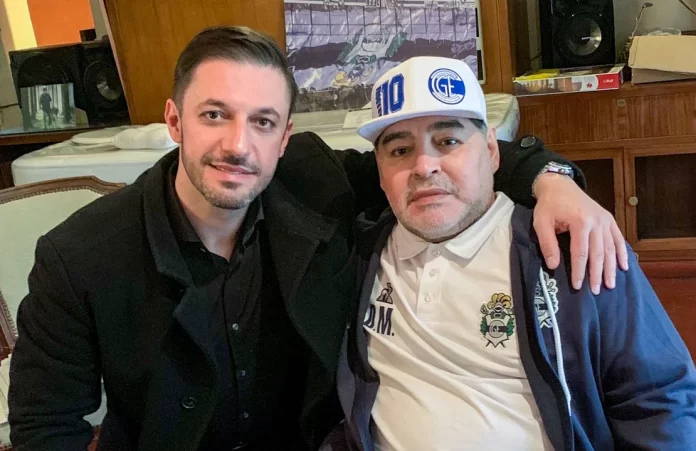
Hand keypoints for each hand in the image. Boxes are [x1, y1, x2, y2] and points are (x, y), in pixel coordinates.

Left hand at [533, 173, 628, 293]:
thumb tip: (554, 266)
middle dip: (597, 274)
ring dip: (612, 268)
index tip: (577, 286)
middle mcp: (596, 221)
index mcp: (580, 222)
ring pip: (611, 248)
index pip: (580, 253)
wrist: (559, 185)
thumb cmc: (549, 205)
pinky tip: (624, 267)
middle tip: (597, 291)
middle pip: (598, 253)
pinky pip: (618, 238)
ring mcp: (605, 220)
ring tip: (611, 285)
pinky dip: (622, 253)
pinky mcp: (609, 219)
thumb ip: (548, 244)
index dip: (579, 271)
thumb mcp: (541, 223)